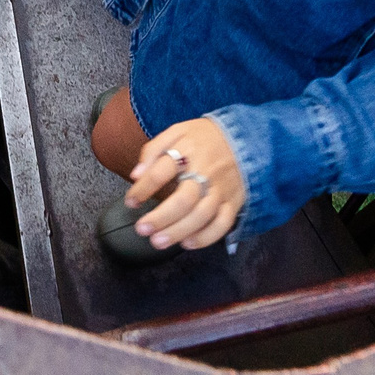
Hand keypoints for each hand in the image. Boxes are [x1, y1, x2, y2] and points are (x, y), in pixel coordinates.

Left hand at [126, 117, 243, 250]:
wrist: (244, 137)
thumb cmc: (204, 138)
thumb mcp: (177, 131)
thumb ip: (153, 150)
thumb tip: (135, 175)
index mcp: (188, 150)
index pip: (161, 171)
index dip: (142, 189)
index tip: (130, 202)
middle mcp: (206, 171)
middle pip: (184, 200)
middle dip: (161, 218)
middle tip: (142, 229)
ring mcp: (222, 189)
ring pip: (201, 216)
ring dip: (178, 232)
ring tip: (157, 241)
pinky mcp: (234, 201)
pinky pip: (222, 224)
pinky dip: (205, 237)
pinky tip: (187, 242)